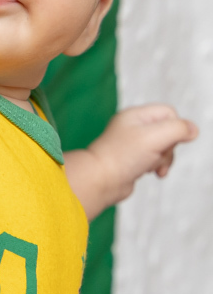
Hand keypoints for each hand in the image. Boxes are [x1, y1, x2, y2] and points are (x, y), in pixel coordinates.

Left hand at [80, 104, 198, 211]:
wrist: (100, 180)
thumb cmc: (123, 157)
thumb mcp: (155, 137)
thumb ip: (178, 129)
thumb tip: (193, 130)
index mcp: (135, 115)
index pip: (169, 112)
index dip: (175, 127)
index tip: (165, 140)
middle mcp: (133, 127)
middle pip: (169, 131)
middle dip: (169, 147)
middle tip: (156, 155)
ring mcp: (134, 144)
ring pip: (164, 147)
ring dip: (163, 159)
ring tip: (151, 167)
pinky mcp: (134, 159)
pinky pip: (156, 159)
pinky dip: (157, 166)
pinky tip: (151, 173)